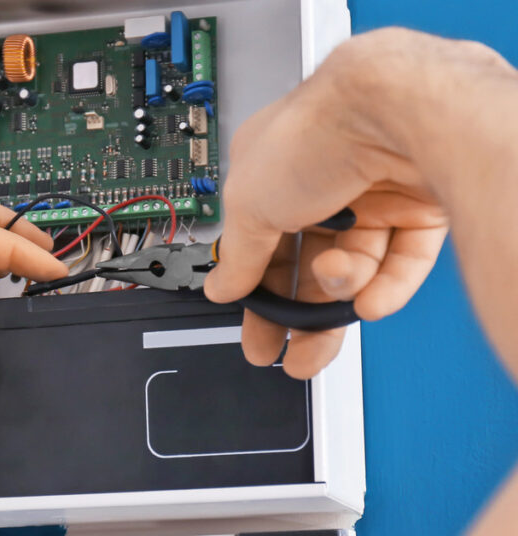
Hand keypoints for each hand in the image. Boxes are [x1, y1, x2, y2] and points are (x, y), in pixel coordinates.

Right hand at [204, 28, 513, 378]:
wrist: (391, 111)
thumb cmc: (316, 134)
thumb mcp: (248, 204)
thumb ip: (236, 255)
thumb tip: (220, 285)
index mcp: (274, 176)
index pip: (262, 247)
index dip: (258, 293)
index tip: (256, 331)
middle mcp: (325, 185)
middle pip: (311, 264)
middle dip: (304, 314)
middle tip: (296, 354)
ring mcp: (375, 195)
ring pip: (357, 266)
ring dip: (344, 288)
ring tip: (342, 288)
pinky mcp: (422, 205)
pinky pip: (404, 262)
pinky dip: (388, 287)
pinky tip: (371, 300)